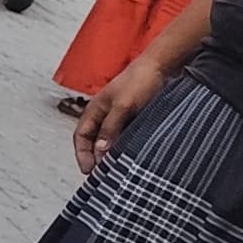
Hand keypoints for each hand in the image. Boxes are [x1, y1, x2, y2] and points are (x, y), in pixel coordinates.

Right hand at [71, 56, 167, 174]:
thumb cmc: (139, 81)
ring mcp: (118, 117)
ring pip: (109, 140)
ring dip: (110, 154)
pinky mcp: (133, 118)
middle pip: (93, 141)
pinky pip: (124, 137)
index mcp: (94, 110)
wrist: (161, 66)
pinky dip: (124, 147)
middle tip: (102, 176)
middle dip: (95, 158)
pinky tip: (131, 157)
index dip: (82, 154)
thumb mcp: (123, 106)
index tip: (89, 171)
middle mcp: (104, 115)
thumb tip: (100, 151)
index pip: (80, 137)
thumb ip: (110, 128)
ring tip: (117, 170)